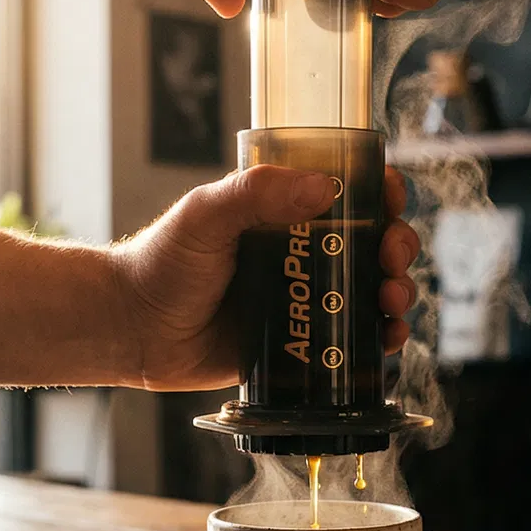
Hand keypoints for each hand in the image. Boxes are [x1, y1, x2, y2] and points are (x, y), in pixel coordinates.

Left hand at [110, 165, 419, 391]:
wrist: (131, 329)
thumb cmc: (160, 262)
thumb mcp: (206, 214)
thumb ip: (257, 192)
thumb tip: (326, 187)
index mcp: (287, 213)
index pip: (352, 192)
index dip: (384, 192)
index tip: (392, 199)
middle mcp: (306, 253)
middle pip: (377, 242)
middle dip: (399, 247)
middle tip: (390, 259)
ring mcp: (308, 298)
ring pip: (375, 290)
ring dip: (399, 291)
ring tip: (390, 301)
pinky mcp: (304, 343)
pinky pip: (356, 341)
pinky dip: (383, 339)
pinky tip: (388, 338)